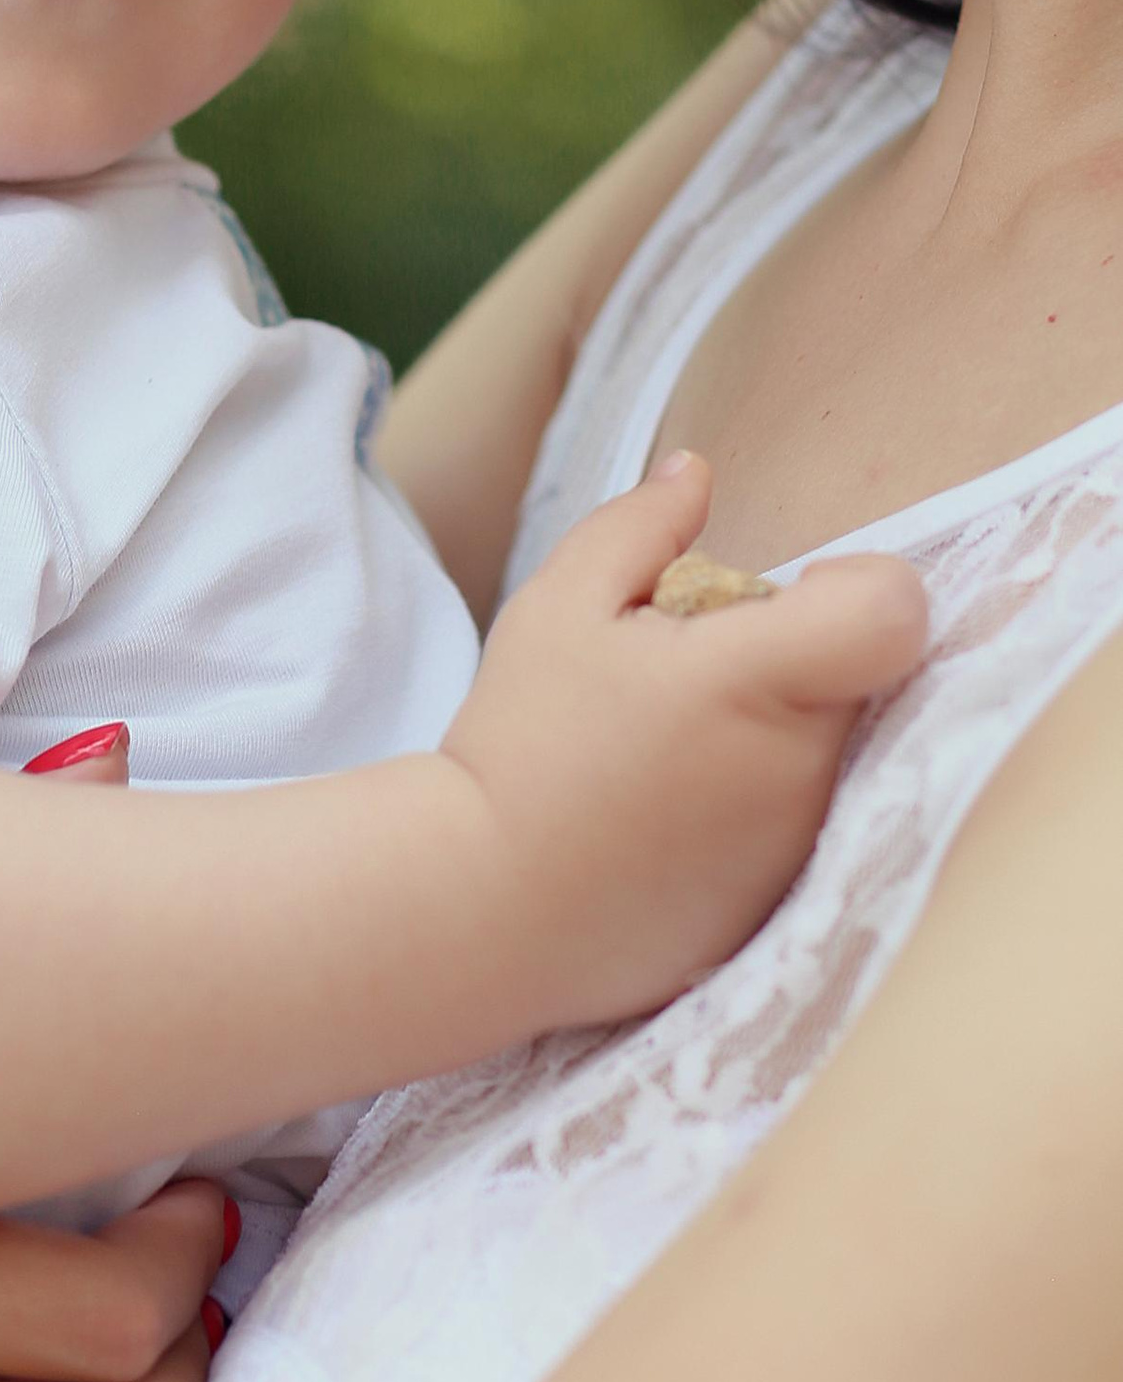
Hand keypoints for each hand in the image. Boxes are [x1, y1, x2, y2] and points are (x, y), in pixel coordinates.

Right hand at [445, 451, 926, 1031]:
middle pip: (857, 675)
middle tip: (683, 680)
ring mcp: (804, 844)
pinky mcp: (788, 899)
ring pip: (831, 750)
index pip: (894, 609)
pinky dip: (755, 802)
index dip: (854, 586)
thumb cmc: (521, 745)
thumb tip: (697, 472)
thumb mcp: (557, 607)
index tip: (780, 602)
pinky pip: (804, 820)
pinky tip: (668, 816)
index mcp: (757, 680)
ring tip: (666, 754)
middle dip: (789, 658)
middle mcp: (805, 766)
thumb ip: (639, 527)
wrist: (487, 908)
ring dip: (773, 731)